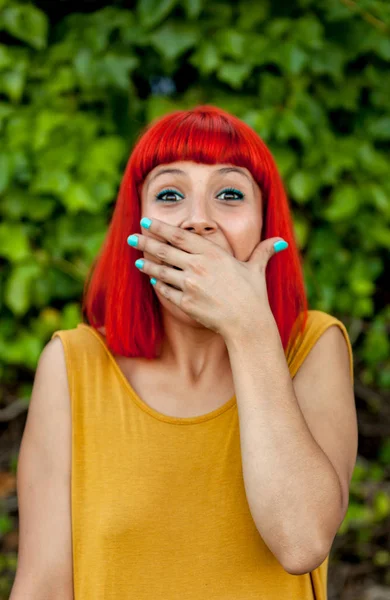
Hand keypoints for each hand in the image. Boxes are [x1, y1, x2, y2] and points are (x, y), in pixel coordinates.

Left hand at [127, 217, 287, 339]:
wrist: (247, 323)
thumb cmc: (254, 294)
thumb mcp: (257, 269)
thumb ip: (263, 251)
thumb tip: (280, 241)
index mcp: (212, 253)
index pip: (180, 236)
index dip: (160, 228)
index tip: (146, 222)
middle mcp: (198, 266)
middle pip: (165, 250)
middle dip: (146, 242)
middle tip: (131, 237)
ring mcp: (190, 285)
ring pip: (162, 270)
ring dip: (148, 264)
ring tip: (138, 260)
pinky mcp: (186, 303)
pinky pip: (167, 291)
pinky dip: (159, 285)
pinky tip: (154, 280)